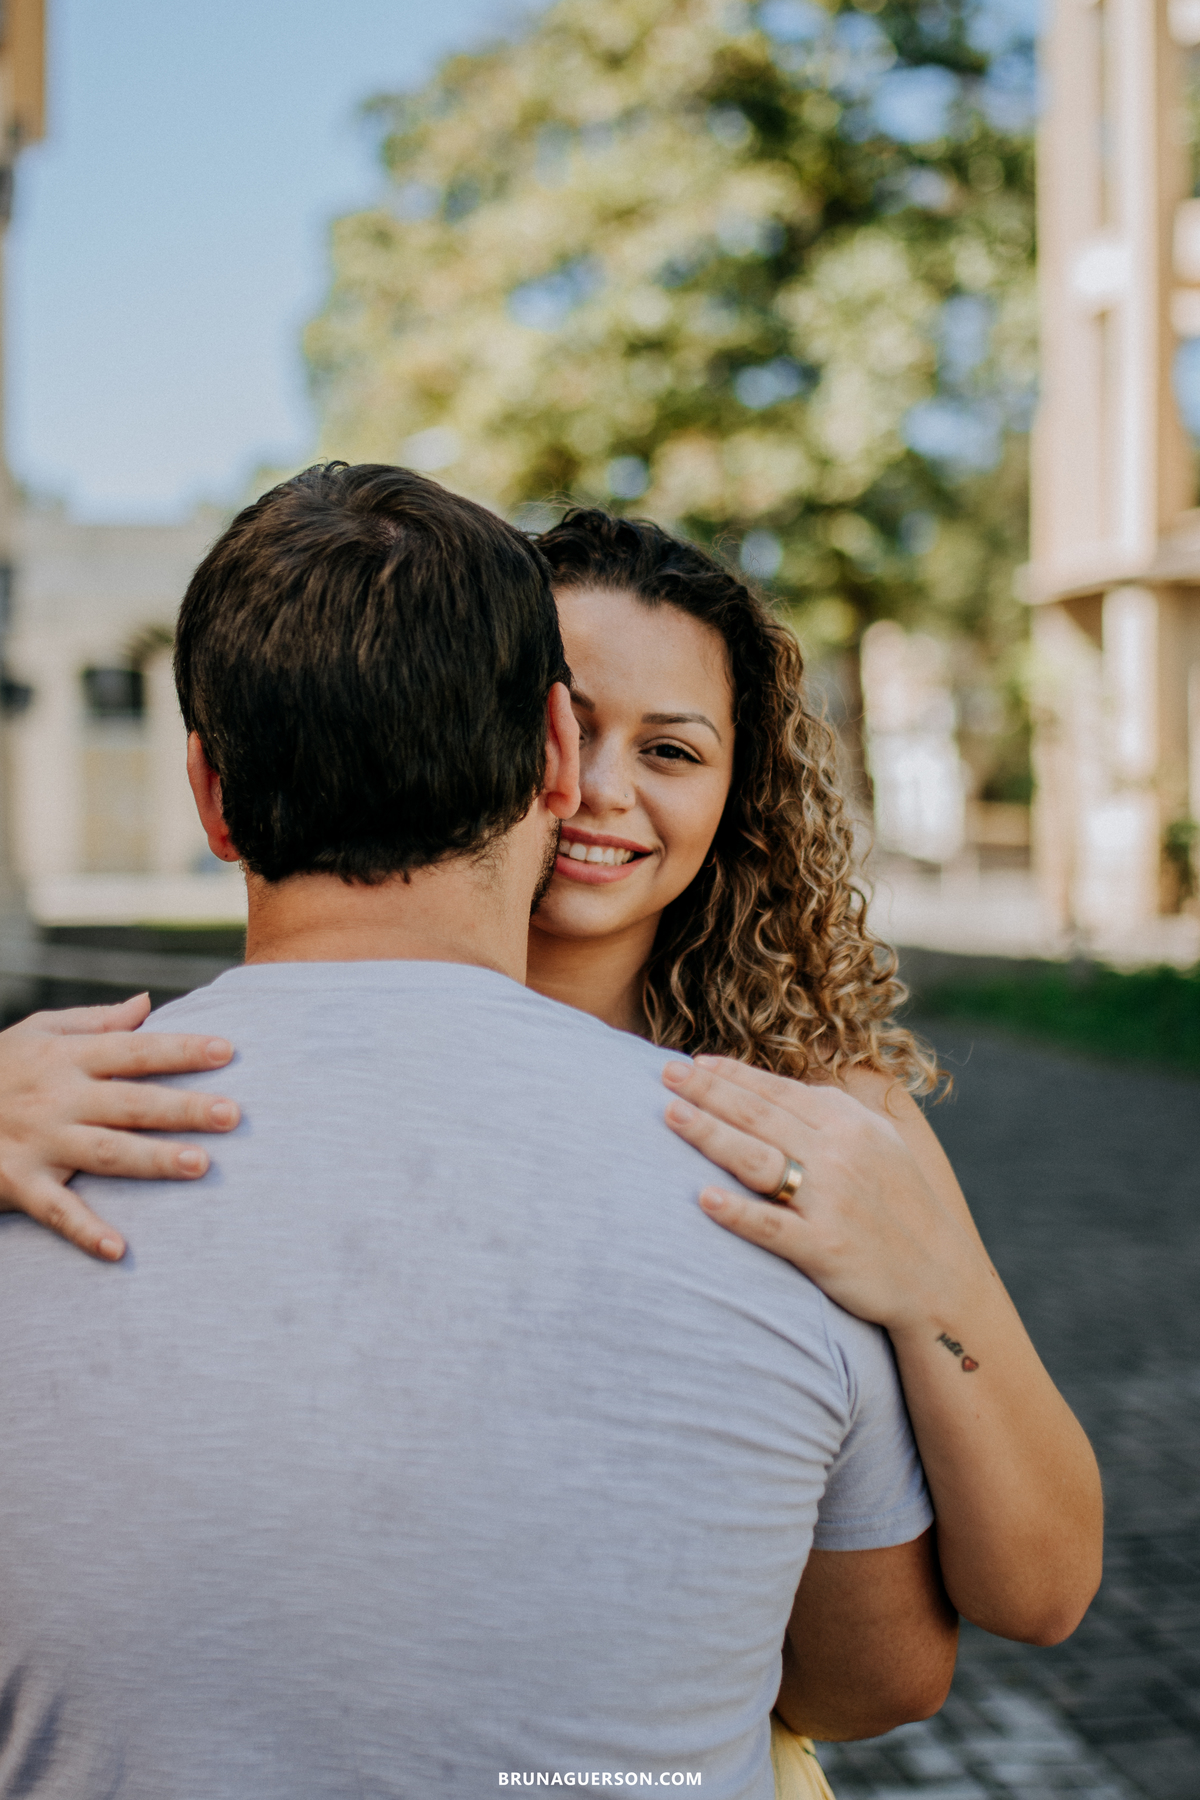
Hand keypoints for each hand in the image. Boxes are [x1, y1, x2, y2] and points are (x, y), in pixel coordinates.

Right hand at [0, 993, 239, 1261]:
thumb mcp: (36, 1033)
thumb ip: (95, 1022)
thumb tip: (147, 1003)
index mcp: (66, 1058)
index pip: (134, 1050)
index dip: (180, 1050)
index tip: (228, 1051)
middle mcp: (57, 1098)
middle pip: (130, 1103)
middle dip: (182, 1108)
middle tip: (232, 1114)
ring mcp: (38, 1143)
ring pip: (105, 1153)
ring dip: (152, 1160)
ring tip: (200, 1165)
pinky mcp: (18, 1183)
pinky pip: (57, 1211)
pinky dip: (85, 1232)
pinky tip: (119, 1250)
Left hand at [662, 1055, 987, 1334]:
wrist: (939, 1278)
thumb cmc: (899, 1205)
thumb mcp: (878, 1142)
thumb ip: (831, 1112)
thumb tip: (774, 1086)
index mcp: (848, 1123)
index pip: (776, 1090)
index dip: (730, 1075)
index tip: (691, 1063)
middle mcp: (839, 1153)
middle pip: (758, 1115)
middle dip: (707, 1091)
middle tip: (664, 1074)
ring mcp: (832, 1201)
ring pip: (757, 1159)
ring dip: (711, 1134)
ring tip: (671, 1115)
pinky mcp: (826, 1248)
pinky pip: (772, 1226)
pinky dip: (737, 1211)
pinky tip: (701, 1198)